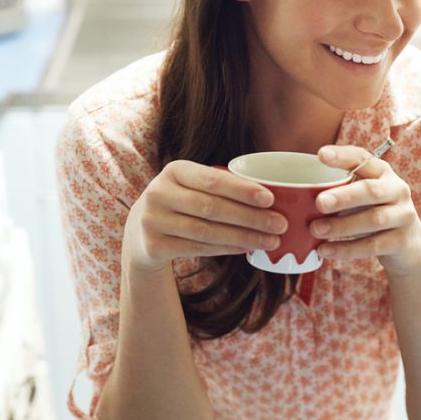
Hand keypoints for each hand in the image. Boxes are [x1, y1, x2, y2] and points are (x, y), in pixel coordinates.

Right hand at [123, 160, 285, 272]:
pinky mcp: (152, 246)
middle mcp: (159, 192)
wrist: (140, 232)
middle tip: (280, 224)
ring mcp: (153, 220)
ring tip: (271, 240)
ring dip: (244, 237)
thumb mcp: (193, 187)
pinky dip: (227, 248)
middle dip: (251, 217)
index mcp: (175, 170)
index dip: (242, 190)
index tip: (271, 198)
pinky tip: (247, 248)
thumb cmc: (183, 203)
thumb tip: (272, 197)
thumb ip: (222, 187)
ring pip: (206, 231)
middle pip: (212, 207)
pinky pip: (198, 248)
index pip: (213, 180)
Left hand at [311, 145, 420, 274]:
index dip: (343, 156)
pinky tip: (325, 250)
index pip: (364, 159)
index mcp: (383, 173)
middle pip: (371, 191)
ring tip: (315, 230)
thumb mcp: (361, 197)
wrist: (406, 247)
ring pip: (373, 220)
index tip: (320, 155)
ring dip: (342, 226)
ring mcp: (403, 216)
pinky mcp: (402, 241)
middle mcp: (397, 190)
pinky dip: (346, 249)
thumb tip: (296, 193)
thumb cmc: (373, 214)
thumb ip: (340, 189)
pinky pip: (372, 246)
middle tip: (319, 203)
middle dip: (344, 196)